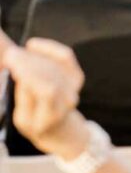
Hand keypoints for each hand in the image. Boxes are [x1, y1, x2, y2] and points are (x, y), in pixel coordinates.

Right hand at [3, 36, 90, 160]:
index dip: (31, 75)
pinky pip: (65, 57)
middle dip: (30, 62)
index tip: (13, 66)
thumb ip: (24, 98)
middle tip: (11, 55)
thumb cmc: (36, 123)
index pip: (47, 91)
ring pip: (57, 65)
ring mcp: (75, 87)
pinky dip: (50, 48)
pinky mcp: (77, 76)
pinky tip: (32, 45)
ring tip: (17, 53)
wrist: (60, 127)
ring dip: (35, 56)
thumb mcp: (23, 119)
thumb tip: (23, 75)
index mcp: (52, 115)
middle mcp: (68, 100)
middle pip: (52, 75)